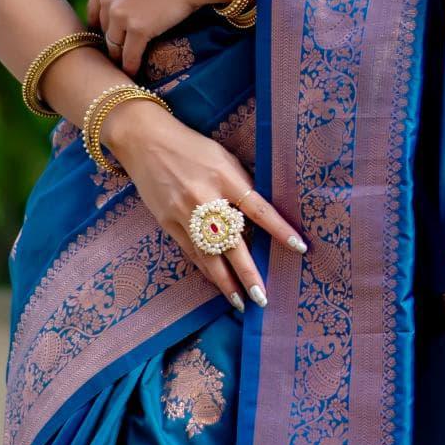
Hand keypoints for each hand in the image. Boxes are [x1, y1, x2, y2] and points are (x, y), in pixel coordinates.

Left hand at [87, 0, 243, 78]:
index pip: (94, 10)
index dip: (102, 24)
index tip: (110, 34)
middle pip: (103, 28)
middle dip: (111, 39)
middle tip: (119, 52)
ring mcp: (120, 14)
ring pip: (114, 44)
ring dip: (119, 56)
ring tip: (124, 66)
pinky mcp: (137, 29)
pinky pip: (129, 55)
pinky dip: (131, 65)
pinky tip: (134, 71)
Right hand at [105, 102, 304, 312]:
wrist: (145, 142)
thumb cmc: (192, 148)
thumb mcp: (223, 158)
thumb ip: (241, 184)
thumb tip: (261, 215)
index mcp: (225, 177)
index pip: (259, 209)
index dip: (280, 230)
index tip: (299, 247)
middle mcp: (205, 198)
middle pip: (232, 243)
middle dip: (249, 274)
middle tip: (262, 297)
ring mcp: (184, 214)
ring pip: (209, 256)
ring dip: (226, 283)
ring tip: (242, 302)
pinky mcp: (168, 223)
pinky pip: (192, 253)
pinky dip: (206, 270)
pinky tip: (218, 283)